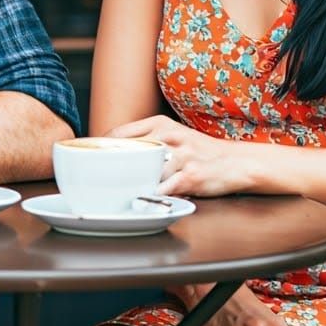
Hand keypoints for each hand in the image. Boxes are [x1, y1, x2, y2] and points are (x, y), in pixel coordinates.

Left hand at [107, 116, 251, 195]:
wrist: (236, 162)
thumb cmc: (198, 151)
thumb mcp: (173, 135)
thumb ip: (146, 140)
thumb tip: (114, 152)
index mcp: (160, 124)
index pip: (119, 133)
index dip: (101, 149)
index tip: (89, 161)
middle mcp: (168, 136)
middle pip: (128, 152)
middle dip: (111, 169)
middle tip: (96, 182)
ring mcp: (180, 156)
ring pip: (144, 172)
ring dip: (130, 185)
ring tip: (115, 196)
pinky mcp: (190, 176)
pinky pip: (163, 189)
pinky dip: (151, 197)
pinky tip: (143, 202)